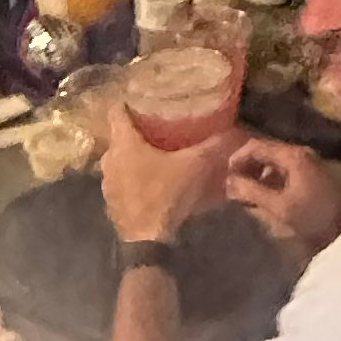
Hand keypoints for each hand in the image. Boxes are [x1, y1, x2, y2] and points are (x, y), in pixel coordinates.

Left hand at [101, 109, 234, 246]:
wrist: (148, 241)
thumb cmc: (166, 195)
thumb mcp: (194, 167)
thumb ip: (212, 146)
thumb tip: (234, 130)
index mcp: (124, 142)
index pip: (117, 110)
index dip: (128, 102)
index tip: (143, 100)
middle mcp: (109, 158)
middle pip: (119, 135)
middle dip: (136, 131)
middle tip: (159, 128)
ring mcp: (106, 182)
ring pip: (119, 159)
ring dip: (133, 157)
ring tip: (156, 154)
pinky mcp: (110, 201)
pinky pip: (120, 180)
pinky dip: (131, 178)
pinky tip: (149, 182)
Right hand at [223, 135, 340, 257]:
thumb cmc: (315, 217)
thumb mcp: (280, 207)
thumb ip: (252, 192)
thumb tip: (229, 182)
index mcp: (292, 156)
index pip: (255, 146)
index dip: (237, 158)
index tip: (225, 176)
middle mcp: (300, 153)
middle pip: (265, 151)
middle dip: (246, 166)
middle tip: (233, 185)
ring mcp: (308, 163)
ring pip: (274, 161)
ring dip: (258, 173)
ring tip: (246, 193)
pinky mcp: (313, 174)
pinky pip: (284, 170)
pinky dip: (270, 178)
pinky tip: (265, 196)